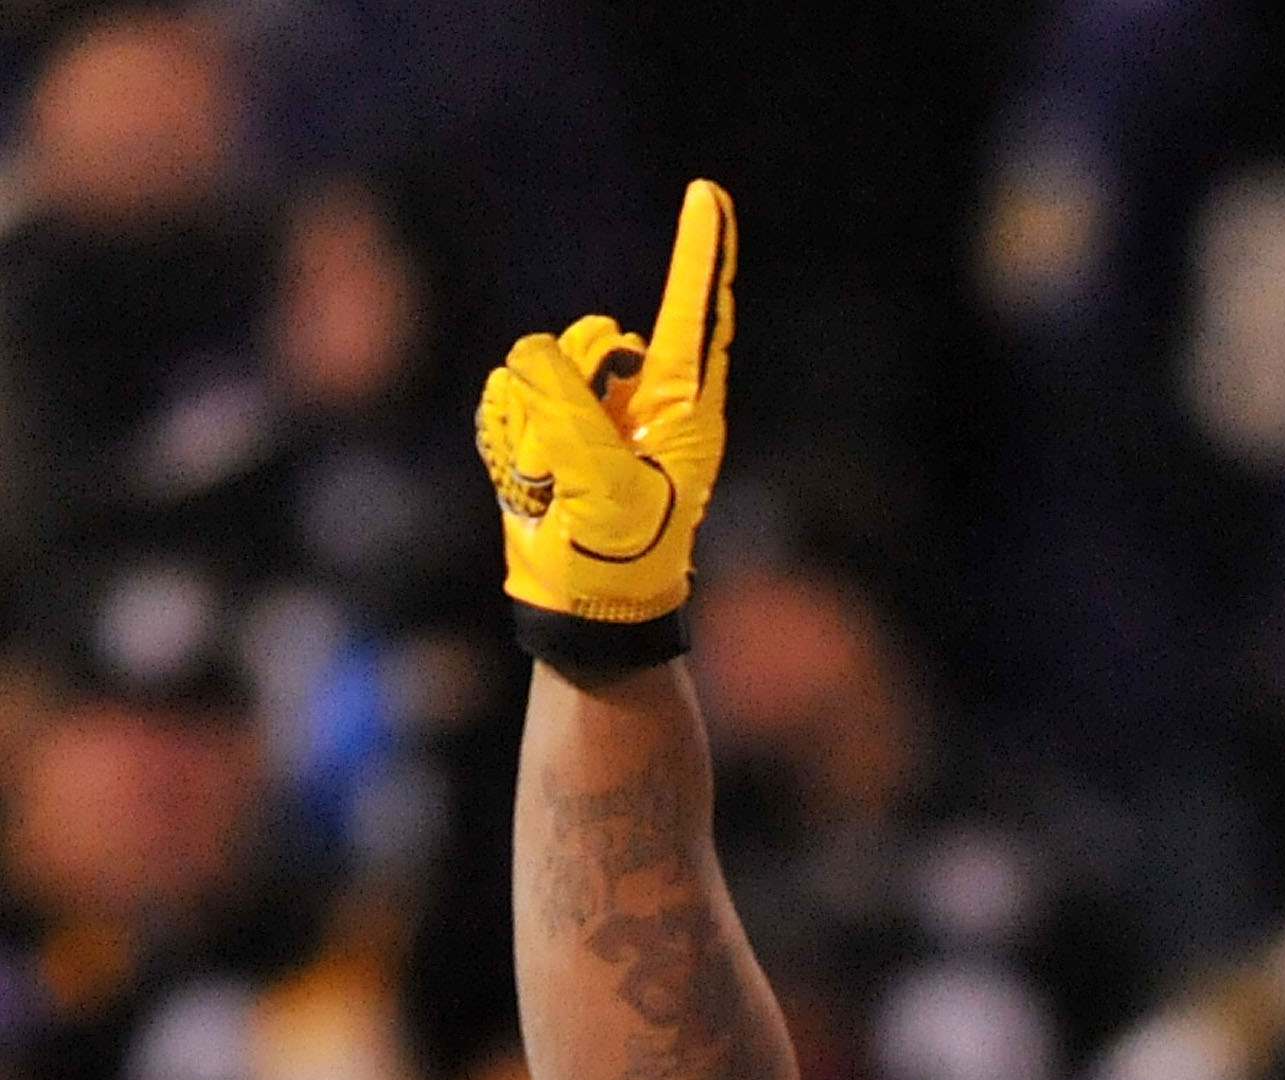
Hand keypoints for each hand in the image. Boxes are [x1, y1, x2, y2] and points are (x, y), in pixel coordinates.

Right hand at [475, 176, 735, 637]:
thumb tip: (533, 361)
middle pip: (591, 339)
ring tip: (556, 487)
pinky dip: (507, 436)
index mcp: (682, 409)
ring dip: (533, 428)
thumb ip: (569, 408)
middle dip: (570, 388)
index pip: (693, 316)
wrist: (584, 610)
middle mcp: (638, 397)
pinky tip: (531, 483)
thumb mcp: (603, 484)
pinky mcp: (544, 421)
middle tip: (576, 462)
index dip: (701, 253)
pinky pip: (505, 392)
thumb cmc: (617, 556)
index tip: (709, 194)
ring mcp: (588, 407)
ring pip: (537, 366)